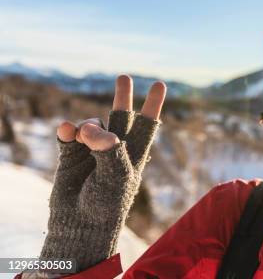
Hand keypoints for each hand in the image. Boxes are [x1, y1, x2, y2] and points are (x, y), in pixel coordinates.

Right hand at [39, 75, 165, 271]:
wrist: (79, 224)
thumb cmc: (107, 204)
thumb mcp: (117, 176)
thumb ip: (108, 148)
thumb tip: (91, 126)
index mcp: (134, 152)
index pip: (147, 124)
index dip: (153, 104)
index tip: (160, 84)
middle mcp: (114, 147)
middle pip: (121, 115)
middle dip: (123, 96)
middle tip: (124, 76)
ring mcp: (91, 149)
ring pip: (91, 123)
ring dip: (88, 125)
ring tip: (83, 136)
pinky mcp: (70, 154)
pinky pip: (69, 134)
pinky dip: (67, 130)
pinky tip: (65, 130)